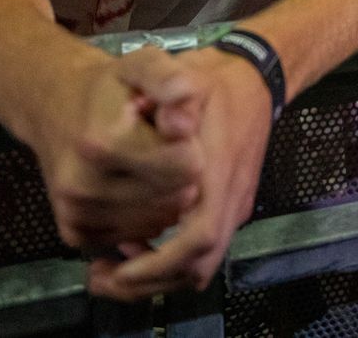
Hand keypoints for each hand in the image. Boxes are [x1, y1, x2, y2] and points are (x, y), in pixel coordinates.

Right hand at [24, 46, 204, 252]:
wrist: (53, 107)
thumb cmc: (109, 87)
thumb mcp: (143, 64)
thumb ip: (170, 79)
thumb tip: (184, 114)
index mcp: (104, 142)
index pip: (187, 167)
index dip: (191, 145)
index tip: (174, 128)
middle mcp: (85, 184)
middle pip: (177, 198)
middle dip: (180, 172)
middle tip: (160, 146)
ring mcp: (77, 213)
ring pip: (160, 222)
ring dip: (166, 196)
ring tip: (146, 163)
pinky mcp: (75, 234)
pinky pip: (137, 236)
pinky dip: (145, 215)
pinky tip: (134, 185)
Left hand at [87, 47, 274, 299]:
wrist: (254, 78)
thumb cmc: (216, 81)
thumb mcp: (192, 75)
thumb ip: (176, 94)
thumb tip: (169, 122)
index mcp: (221, 173)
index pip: (201, 237)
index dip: (161, 261)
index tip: (121, 265)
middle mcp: (231, 198)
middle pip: (200, 264)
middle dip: (150, 281)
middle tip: (103, 279)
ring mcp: (233, 204)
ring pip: (201, 265)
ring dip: (157, 278)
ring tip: (112, 274)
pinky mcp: (228, 206)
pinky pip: (201, 252)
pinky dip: (168, 263)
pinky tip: (137, 249)